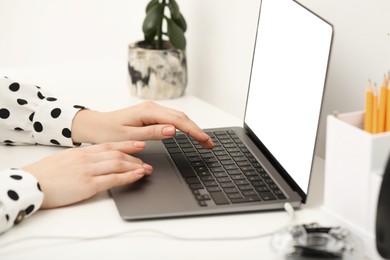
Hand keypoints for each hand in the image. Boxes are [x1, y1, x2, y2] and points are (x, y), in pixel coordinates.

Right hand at [22, 141, 152, 208]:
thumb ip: (80, 159)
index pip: (109, 145)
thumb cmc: (43, 174)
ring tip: (146, 169)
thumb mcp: (63, 160)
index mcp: (81, 152)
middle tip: (146, 161)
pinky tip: (138, 175)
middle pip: (117, 154)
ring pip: (118, 164)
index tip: (138, 145)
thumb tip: (92, 162)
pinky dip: (128, 176)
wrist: (30, 184)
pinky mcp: (88, 184)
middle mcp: (87, 158)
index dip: (126, 145)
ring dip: (135, 166)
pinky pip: (113, 179)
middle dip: (134, 158)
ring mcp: (88, 170)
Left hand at [71, 101, 214, 147]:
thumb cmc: (108, 131)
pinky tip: (188, 132)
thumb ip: (153, 133)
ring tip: (203, 140)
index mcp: (148, 111)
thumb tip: (174, 131)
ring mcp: (152, 110)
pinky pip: (172, 118)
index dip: (194, 131)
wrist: (95, 125)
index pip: (178, 121)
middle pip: (182, 117)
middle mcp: (152, 108)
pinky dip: (183, 126)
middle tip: (210, 143)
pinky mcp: (151, 114)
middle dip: (197, 130)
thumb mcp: (130, 136)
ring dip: (192, 128)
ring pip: (178, 117)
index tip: (205, 140)